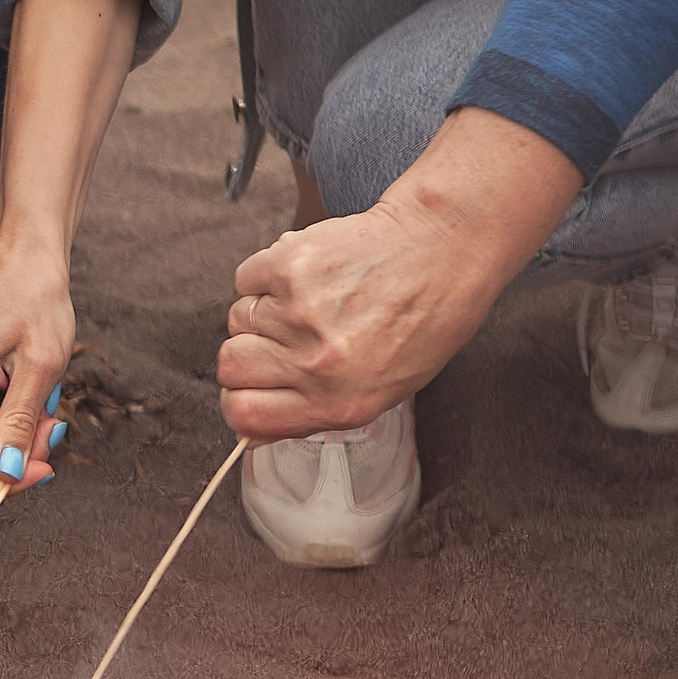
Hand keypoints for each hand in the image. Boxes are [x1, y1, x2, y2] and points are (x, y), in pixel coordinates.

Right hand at [0, 245, 67, 490]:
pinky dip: (9, 425)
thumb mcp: (40, 367)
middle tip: (52, 427)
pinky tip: (28, 398)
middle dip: (15, 456)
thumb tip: (8, 473)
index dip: (7, 476)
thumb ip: (21, 425)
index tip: (47, 469)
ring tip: (43, 404)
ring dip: (16, 439)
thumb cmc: (34, 302)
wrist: (26, 266)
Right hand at [219, 108, 582, 439]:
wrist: (446, 245)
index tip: (250, 384)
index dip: (238, 398)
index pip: (244, 415)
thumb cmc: (423, 318)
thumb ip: (313, 413)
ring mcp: (300, 313)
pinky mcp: (291, 266)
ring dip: (263, 308)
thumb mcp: (384, 390)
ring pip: (238, 319)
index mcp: (338, 403)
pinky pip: (246, 278)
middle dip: (247, 352)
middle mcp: (316, 364)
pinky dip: (266, 273)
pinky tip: (309, 271)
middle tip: (282, 334)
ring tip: (312, 297)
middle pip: (230, 366)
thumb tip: (248, 433)